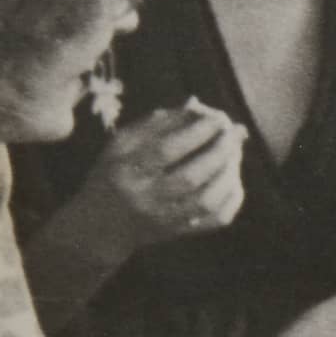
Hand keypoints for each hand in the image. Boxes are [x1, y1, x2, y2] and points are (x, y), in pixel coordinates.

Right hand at [85, 100, 246, 247]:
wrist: (100, 227)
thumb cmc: (114, 172)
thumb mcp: (122, 143)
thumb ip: (157, 122)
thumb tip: (197, 104)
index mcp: (126, 171)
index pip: (166, 150)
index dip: (196, 132)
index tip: (218, 117)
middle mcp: (145, 198)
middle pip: (190, 177)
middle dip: (218, 151)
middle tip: (233, 133)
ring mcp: (164, 219)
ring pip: (206, 200)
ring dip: (228, 173)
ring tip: (235, 151)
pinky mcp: (179, 232)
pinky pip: (215, 220)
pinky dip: (231, 198)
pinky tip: (233, 178)